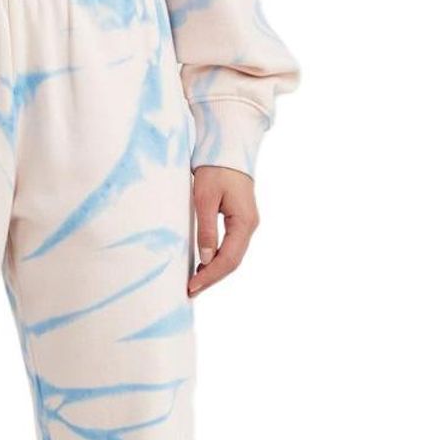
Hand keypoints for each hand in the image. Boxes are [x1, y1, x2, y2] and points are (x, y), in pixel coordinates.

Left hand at [188, 166, 259, 297]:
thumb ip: (206, 230)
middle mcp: (250, 226)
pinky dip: (217, 260)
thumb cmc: (216, 169)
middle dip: (211, 278)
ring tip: (195, 284)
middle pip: (232, 262)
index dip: (210, 275)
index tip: (192, 286)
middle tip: (190, 291)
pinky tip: (202, 266)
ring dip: (214, 271)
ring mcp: (246, 224)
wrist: (228, 148)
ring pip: (232, 257)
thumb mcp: (205, 199)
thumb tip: (205, 259)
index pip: (228, 259)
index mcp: (244, 222)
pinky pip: (230, 247)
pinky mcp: (240, 221)